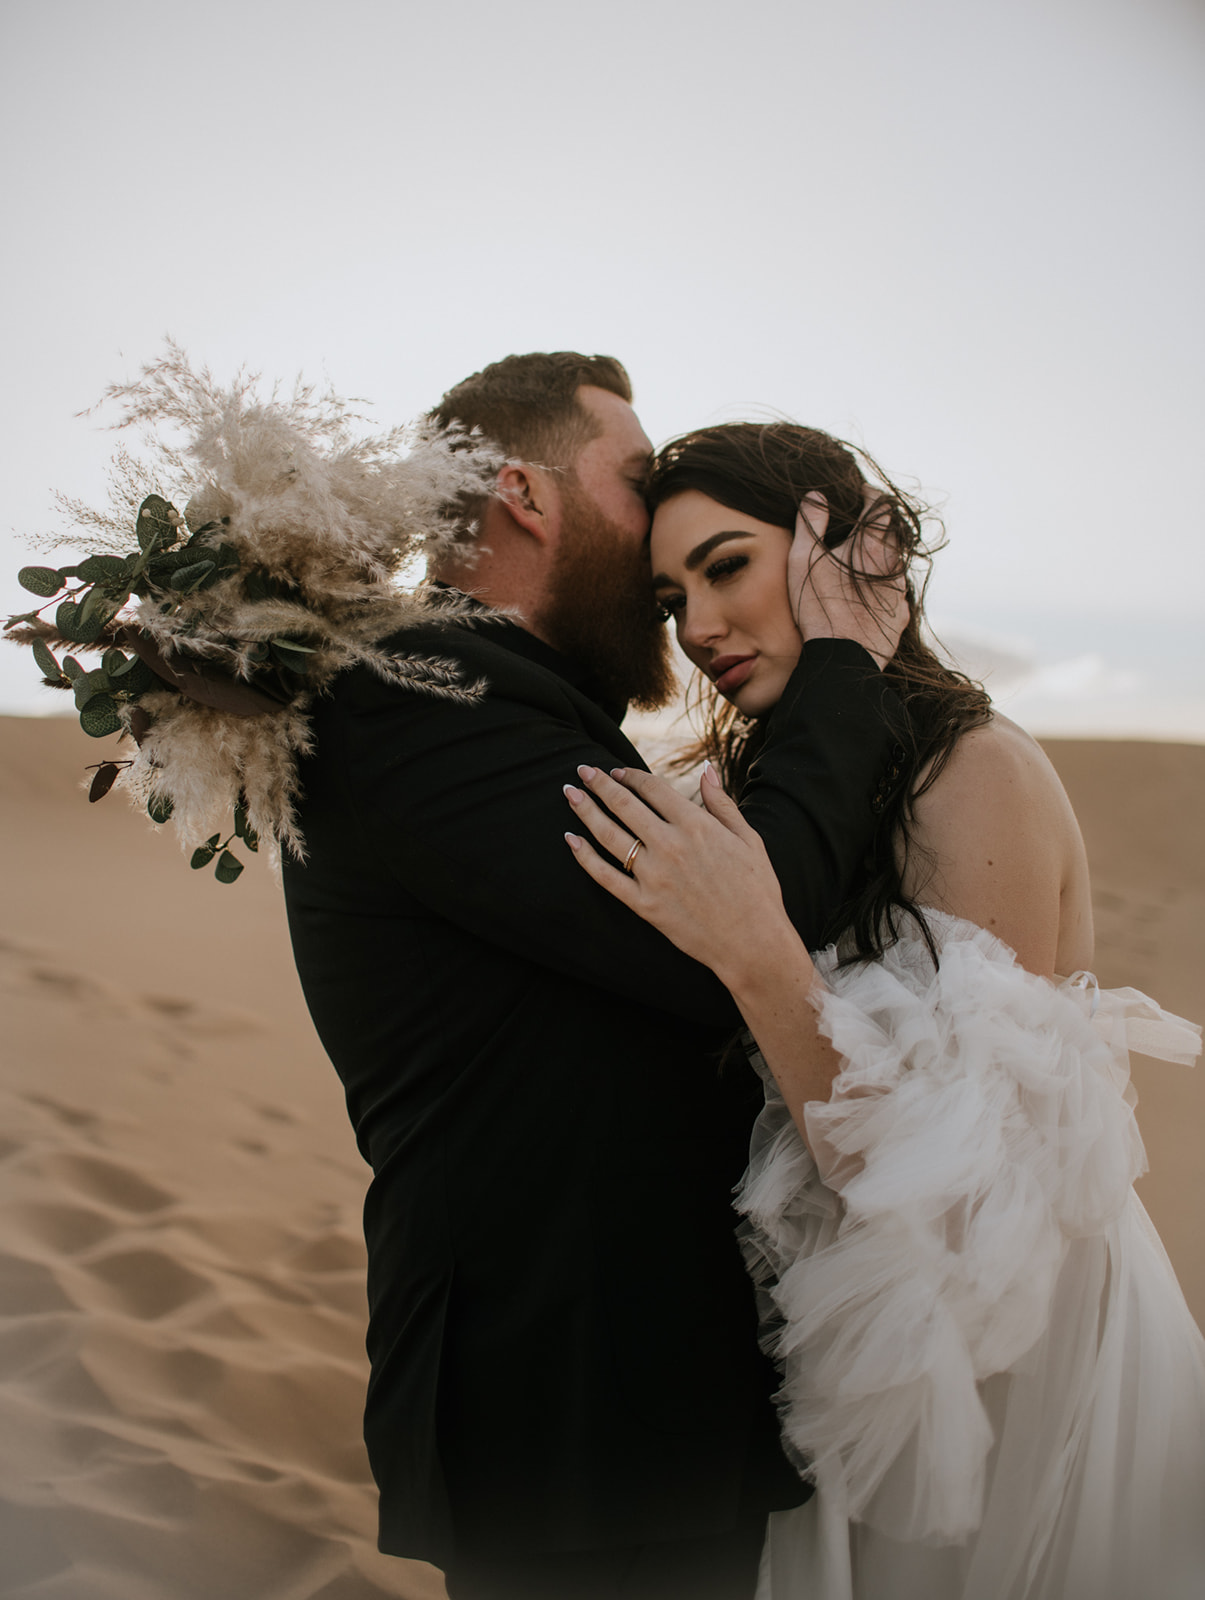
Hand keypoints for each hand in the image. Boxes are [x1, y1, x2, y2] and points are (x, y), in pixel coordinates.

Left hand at [562, 762, 801, 991]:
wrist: (752, 942)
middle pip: (624, 805)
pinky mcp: (644, 904)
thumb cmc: (756, 890)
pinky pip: (606, 877)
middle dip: (599, 784)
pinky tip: (571, 840)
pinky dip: (585, 857)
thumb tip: (706, 770)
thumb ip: (722, 803)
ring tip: (569, 794)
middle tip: (582, 771)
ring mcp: (654, 875)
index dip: (631, 776)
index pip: (652, 789)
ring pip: (609, 835)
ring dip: (586, 811)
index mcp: (696, 825)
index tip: (617, 771)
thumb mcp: (748, 840)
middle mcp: (670, 845)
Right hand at [788, 486, 908, 668]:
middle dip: (878, 526)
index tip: (862, 492)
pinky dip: (884, 587)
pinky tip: (869, 595)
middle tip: (860, 525)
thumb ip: (811, 522)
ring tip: (861, 563)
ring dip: (881, 559)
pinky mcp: (900, 617)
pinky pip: (896, 594)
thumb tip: (816, 495)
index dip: (871, 495)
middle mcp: (894, 566)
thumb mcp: (805, 559)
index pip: (882, 506)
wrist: (841, 658)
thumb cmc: (819, 606)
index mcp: (874, 546)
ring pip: (895, 565)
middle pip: (893, 534)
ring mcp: (900, 593)